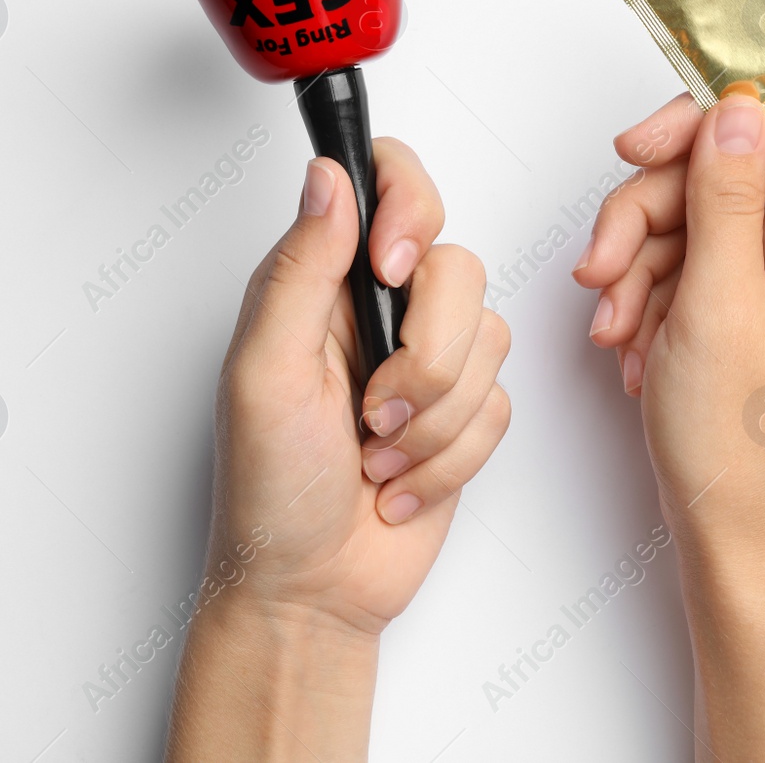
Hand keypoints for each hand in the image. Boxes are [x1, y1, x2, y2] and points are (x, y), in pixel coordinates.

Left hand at [167, 140, 511, 761]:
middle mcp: (381, 309)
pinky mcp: (465, 413)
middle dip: (425, 358)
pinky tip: (398, 484)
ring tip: (377, 457)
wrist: (310, 590)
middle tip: (370, 411)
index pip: (390, 183)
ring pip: (490, 340)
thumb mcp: (263, 372)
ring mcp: (429, 360)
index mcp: (323, 281)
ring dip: (432, 420)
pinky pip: (501, 404)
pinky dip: (449, 457)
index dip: (411, 209)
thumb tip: (330, 174)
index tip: (389, 270)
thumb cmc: (269, 488)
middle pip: (459, 270)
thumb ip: (299, 267)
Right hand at [574, 87, 764, 564]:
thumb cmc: (740, 450)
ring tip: (614, 327)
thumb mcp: (717, 309)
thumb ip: (725, 201)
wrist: (735, 539)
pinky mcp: (745, 305)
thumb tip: (733, 111)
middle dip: (646, 213)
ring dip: (634, 263)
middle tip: (601, 267)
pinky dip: (644, 294)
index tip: (635, 147)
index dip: (699, 122)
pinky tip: (629, 344)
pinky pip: (683, 262)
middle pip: (718, 170)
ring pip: (689, 216)